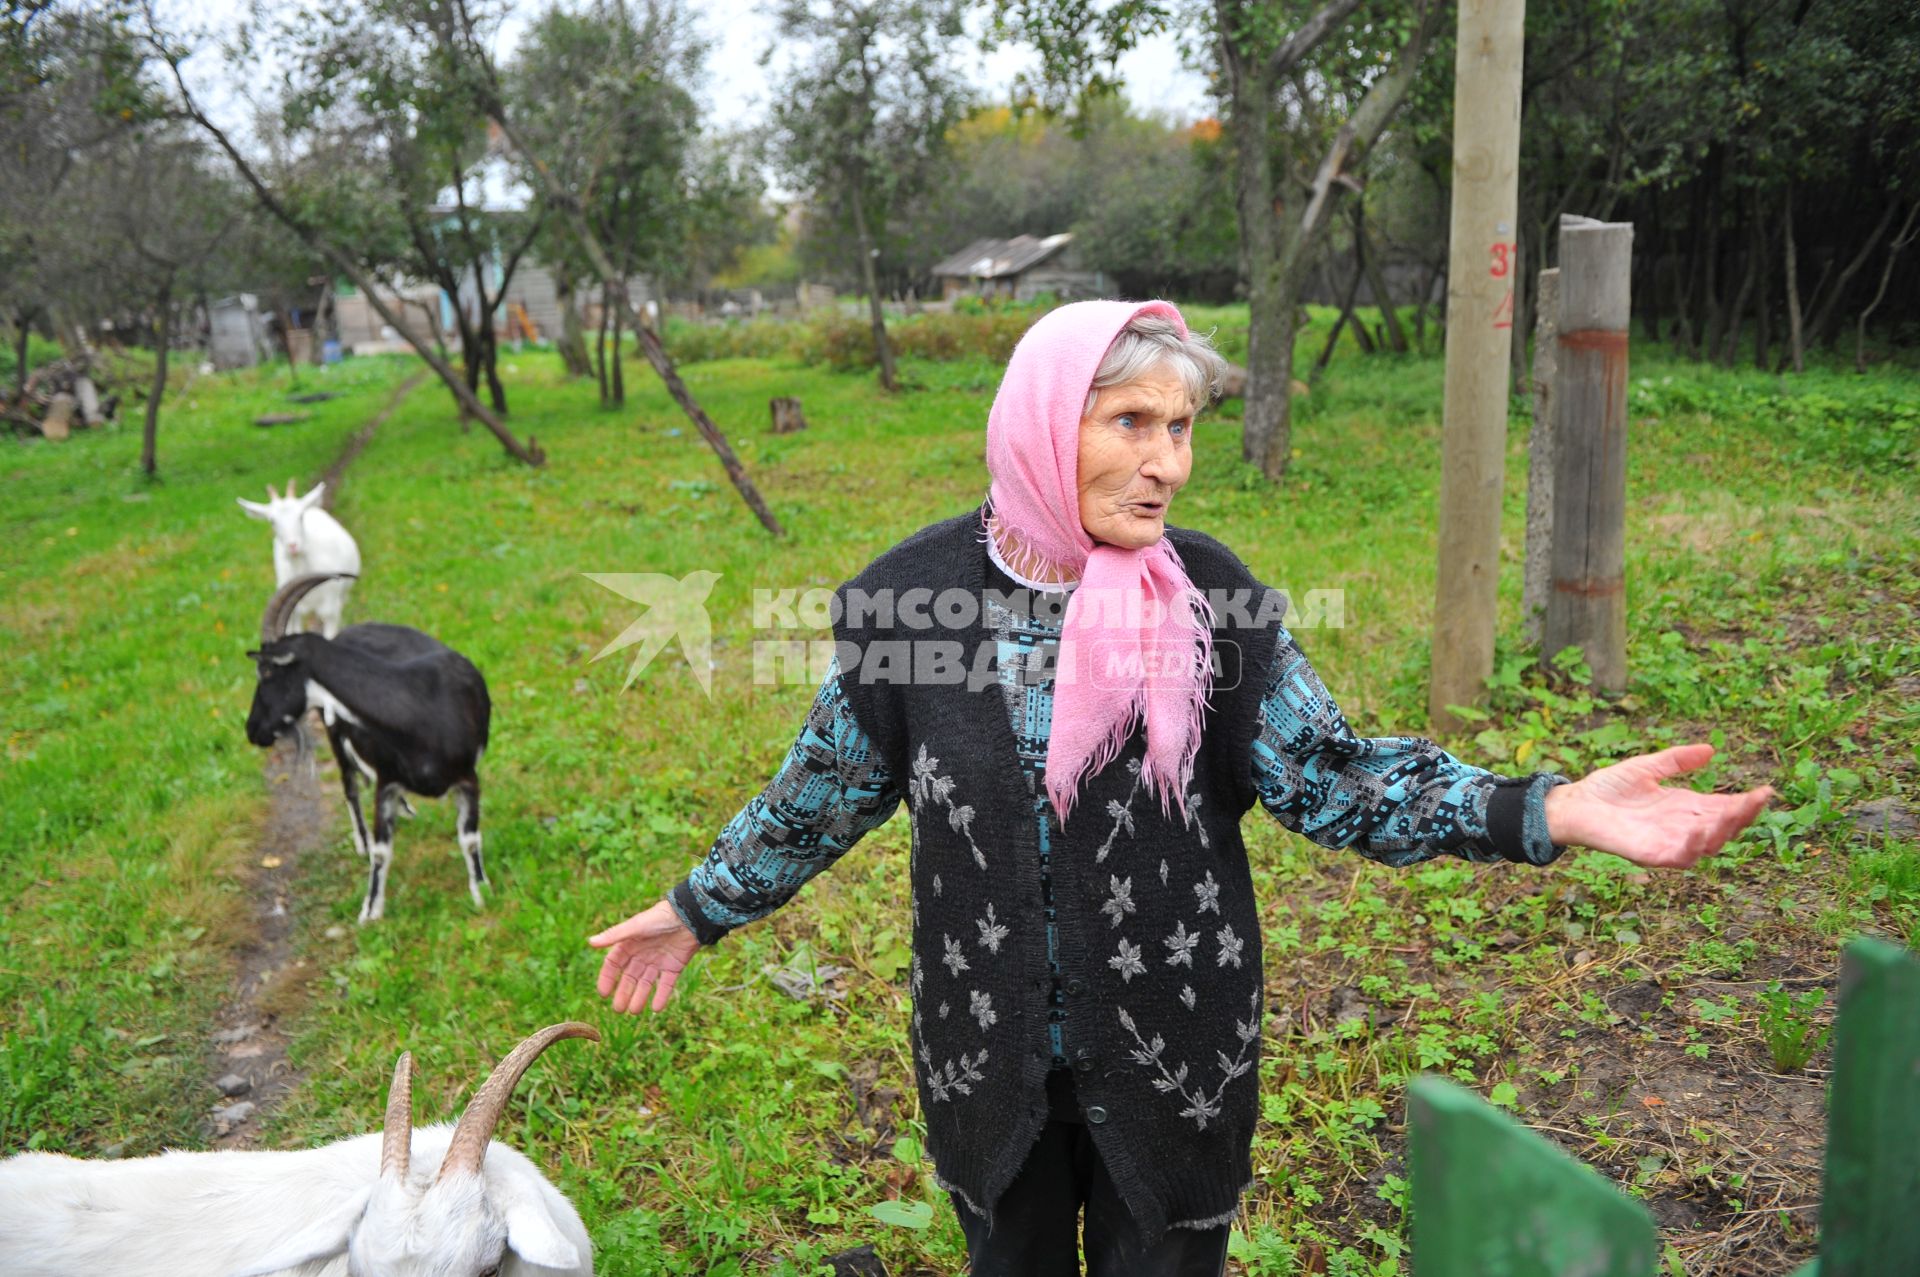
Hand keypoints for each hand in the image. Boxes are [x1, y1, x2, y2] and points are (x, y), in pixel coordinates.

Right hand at [589, 900, 700, 1013]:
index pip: (613, 964)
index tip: (603, 994)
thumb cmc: (659, 917)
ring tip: (634, 1011)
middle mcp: (642, 955)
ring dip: (640, 997)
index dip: (608, 979)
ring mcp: (658, 961)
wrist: (690, 916)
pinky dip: (661, 996)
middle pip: (629, 978)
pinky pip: (666, 984)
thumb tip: (590, 942)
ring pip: (646, 984)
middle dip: (623, 993)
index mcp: (629, 944)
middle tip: (619, 1010)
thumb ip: (614, 936)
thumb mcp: (636, 927)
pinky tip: (656, 1008)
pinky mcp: (674, 966)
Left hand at [1544, 743, 1772, 868]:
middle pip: (1722, 827)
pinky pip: (1678, 857)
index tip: (1766, 790)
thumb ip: (1676, 760)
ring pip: (1707, 845)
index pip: (1723, 808)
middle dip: (1743, 816)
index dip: (1745, 802)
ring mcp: (1667, 842)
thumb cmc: (1608, 788)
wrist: (1574, 804)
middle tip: (1759, 800)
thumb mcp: (1647, 767)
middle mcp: (1681, 827)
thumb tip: (1711, 750)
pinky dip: (1692, 847)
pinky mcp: (1650, 854)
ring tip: (1737, 813)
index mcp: (1684, 807)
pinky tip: (1701, 831)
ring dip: (1724, 831)